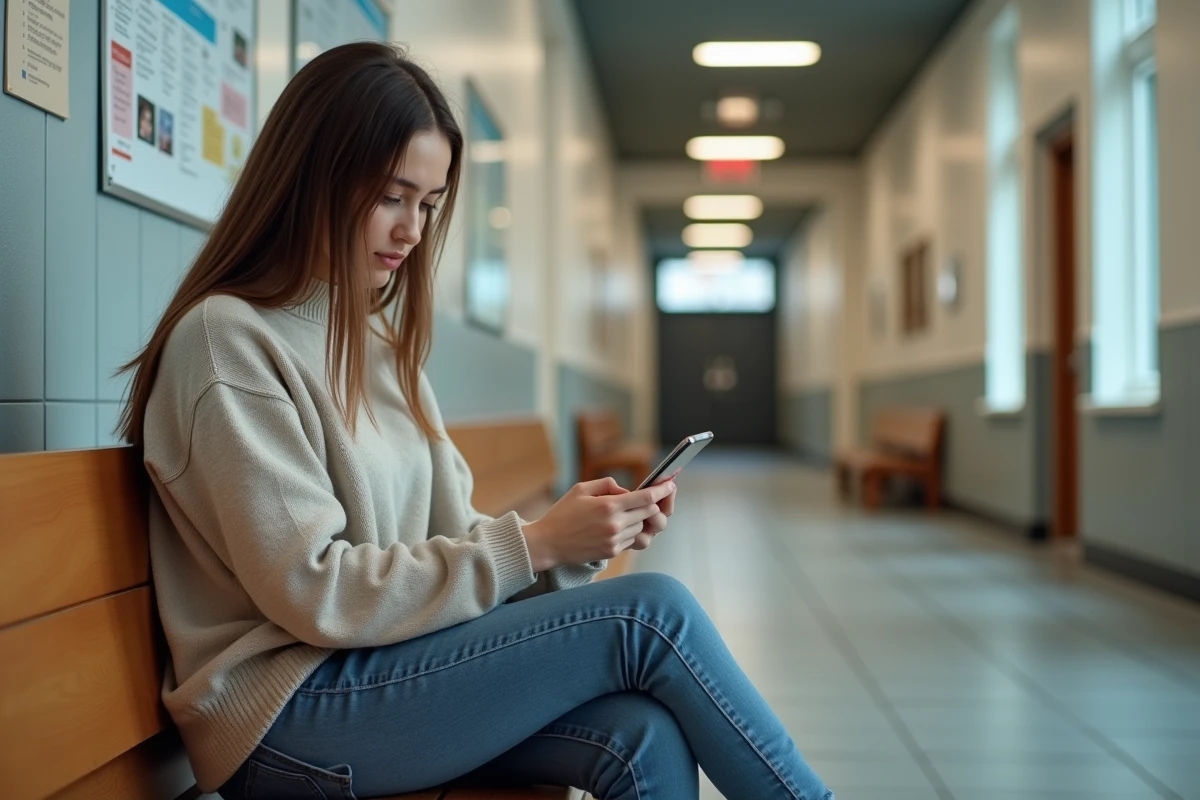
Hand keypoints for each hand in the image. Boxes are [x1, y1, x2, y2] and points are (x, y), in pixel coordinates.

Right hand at [521, 478, 676, 570]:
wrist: (548, 543)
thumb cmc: (562, 513)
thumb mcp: (581, 489)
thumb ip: (607, 485)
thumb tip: (627, 491)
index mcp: (608, 506)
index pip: (646, 498)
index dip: (662, 490)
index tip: (670, 484)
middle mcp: (615, 524)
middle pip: (649, 513)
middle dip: (652, 504)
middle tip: (650, 498)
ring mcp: (615, 540)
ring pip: (642, 527)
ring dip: (639, 519)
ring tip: (623, 513)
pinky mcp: (612, 552)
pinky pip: (632, 539)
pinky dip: (629, 531)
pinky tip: (616, 526)